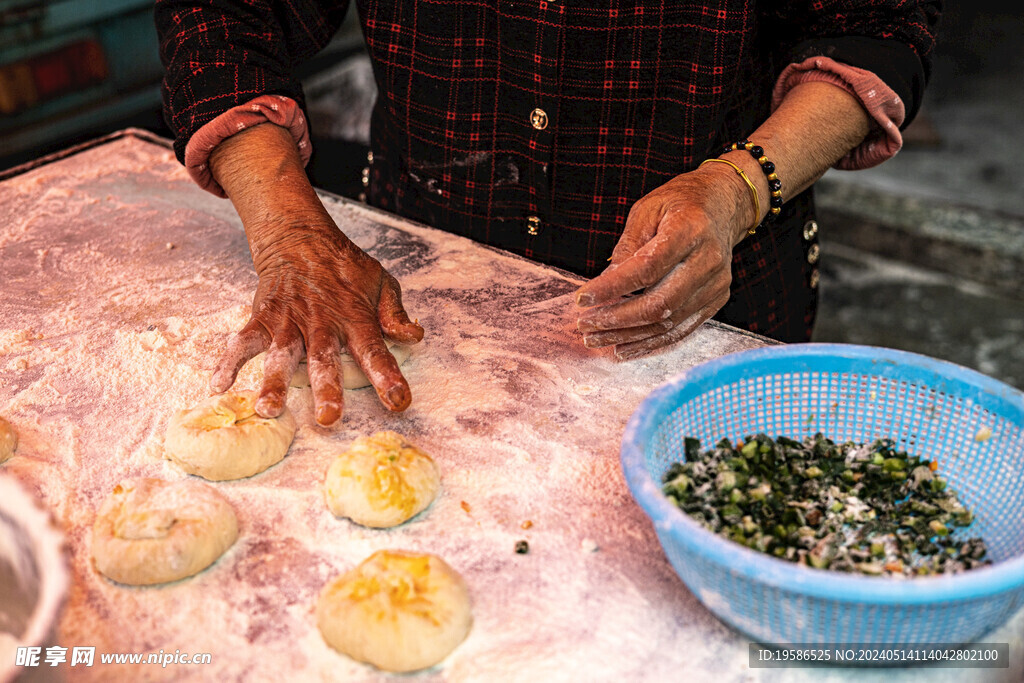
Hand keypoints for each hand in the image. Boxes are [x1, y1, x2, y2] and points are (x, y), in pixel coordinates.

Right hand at [211, 215, 423, 425]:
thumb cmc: (344, 267)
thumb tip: (414, 336)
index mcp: (355, 317)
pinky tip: (218, 386)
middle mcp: (321, 322)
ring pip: (281, 353)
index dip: (387, 376)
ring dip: (273, 381)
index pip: (375, 349)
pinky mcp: (262, 317)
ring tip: (269, 409)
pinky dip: (229, 362)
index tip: (399, 401)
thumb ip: (394, 312)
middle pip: (323, 358)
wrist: (300, 237)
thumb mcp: (380, 281)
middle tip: (328, 418)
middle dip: (326, 388)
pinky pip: (243, 341)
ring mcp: (289, 320)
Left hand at [574, 164, 753, 358]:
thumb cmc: (680, 204)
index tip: (582, 299)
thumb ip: (627, 246)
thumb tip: (605, 283)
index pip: (646, 267)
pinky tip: (624, 347)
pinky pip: (681, 329)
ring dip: (628, 336)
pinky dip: (651, 342)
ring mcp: (716, 283)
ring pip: (668, 322)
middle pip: (660, 302)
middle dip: (617, 319)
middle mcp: (708, 259)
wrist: (724, 205)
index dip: (612, 287)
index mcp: (689, 229)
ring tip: (596, 338)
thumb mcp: (647, 210)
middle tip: (585, 325)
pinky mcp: (716, 299)